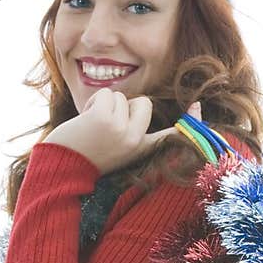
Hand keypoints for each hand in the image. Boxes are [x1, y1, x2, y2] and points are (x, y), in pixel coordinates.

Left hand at [44, 90, 202, 174]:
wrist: (62, 167)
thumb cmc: (87, 155)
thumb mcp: (117, 147)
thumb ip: (132, 129)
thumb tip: (143, 105)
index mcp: (142, 149)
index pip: (170, 135)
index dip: (189, 122)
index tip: (200, 107)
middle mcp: (136, 140)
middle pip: (144, 103)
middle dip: (126, 105)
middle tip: (108, 125)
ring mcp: (122, 130)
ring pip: (123, 97)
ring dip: (105, 104)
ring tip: (94, 126)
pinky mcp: (106, 119)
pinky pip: (107, 94)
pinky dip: (94, 102)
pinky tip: (86, 120)